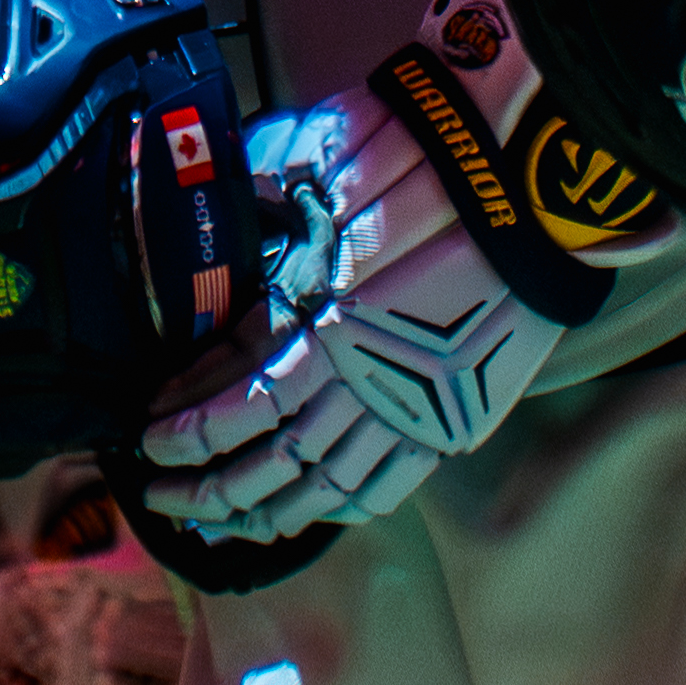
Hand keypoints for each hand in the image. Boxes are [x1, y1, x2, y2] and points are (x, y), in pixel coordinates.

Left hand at [139, 88, 563, 546]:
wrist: (538, 184)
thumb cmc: (438, 161)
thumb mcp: (339, 164)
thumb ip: (279, 194)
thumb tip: (231, 195)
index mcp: (328, 321)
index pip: (238, 398)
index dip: (187, 422)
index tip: (147, 430)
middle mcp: (363, 380)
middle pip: (268, 462)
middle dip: (204, 486)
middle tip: (157, 494)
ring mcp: (412, 408)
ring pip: (321, 490)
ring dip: (261, 514)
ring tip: (217, 523)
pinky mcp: (455, 420)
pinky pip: (386, 486)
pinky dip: (338, 507)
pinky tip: (308, 509)